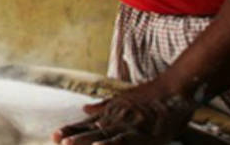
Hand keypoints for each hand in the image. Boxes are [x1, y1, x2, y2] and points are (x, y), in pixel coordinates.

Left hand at [52, 78, 196, 144]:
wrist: (174, 89)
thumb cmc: (152, 95)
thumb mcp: (124, 98)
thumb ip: (104, 106)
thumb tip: (84, 109)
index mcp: (112, 113)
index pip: (87, 124)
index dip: (71, 129)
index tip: (55, 135)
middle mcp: (117, 119)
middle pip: (91, 130)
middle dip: (73, 136)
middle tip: (56, 139)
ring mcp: (129, 126)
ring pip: (103, 135)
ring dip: (85, 140)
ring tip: (69, 144)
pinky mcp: (143, 134)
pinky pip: (124, 140)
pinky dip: (111, 144)